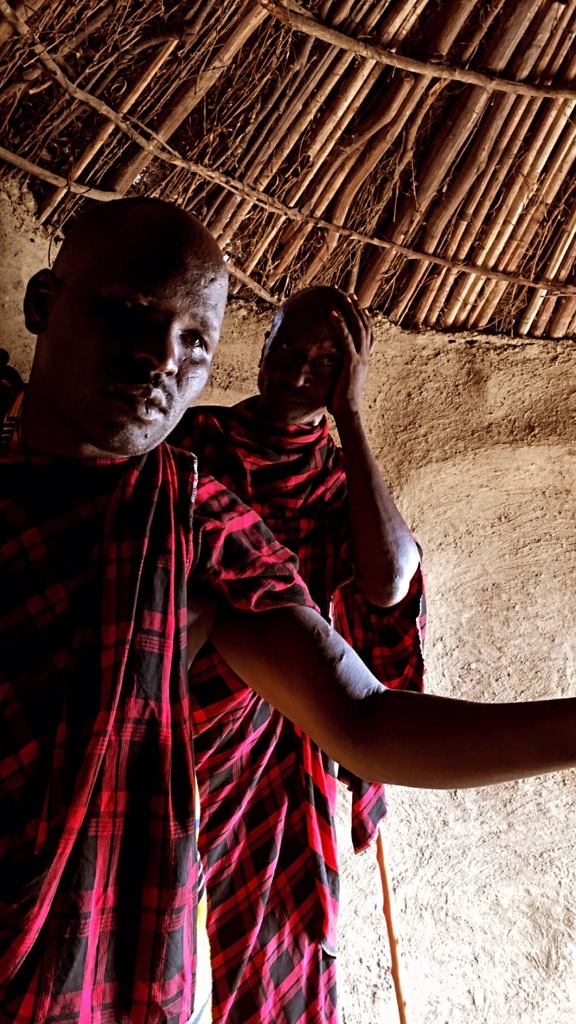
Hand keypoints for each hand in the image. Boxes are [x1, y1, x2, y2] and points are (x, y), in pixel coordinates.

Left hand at [327, 295, 373, 420]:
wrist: (349, 413)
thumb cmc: (344, 402)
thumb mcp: (344, 383)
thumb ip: (342, 372)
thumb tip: (331, 369)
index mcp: (365, 361)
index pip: (369, 335)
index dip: (365, 320)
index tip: (360, 308)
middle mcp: (366, 357)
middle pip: (365, 327)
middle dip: (358, 309)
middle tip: (351, 295)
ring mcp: (360, 359)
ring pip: (357, 329)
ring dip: (350, 311)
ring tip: (343, 298)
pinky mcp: (351, 362)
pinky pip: (345, 338)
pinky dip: (339, 324)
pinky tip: (332, 313)